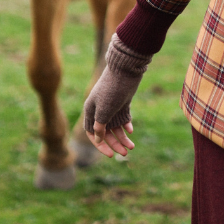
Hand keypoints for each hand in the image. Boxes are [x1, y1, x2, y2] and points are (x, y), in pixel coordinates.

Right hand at [83, 33, 152, 158]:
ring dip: (123, 137)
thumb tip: (97, 139)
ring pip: (116, 126)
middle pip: (106, 132)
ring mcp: (111, 105)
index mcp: (91, 110)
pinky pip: (123, 117)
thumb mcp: (104, 110)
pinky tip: (131, 130)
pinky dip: (126, 124)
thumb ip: (100, 126)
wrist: (126, 68)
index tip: (109, 155)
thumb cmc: (113, 89)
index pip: (92, 133)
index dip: (100, 145)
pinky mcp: (122, 102)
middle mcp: (99, 109)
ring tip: (132, 146)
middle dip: (115, 144)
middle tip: (126, 153)